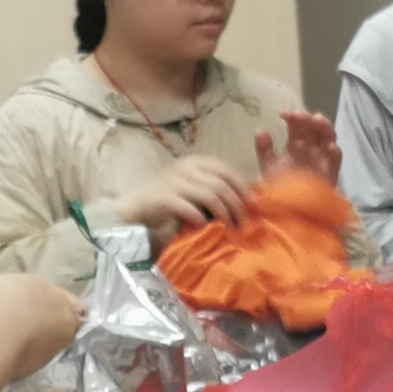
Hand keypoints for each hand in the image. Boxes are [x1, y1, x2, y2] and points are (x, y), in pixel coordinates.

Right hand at [118, 157, 253, 235]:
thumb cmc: (171, 199)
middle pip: (221, 184)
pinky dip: (202, 220)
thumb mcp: (194, 187)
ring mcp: (174, 181)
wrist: (139, 207)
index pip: (227, 170)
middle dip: (236, 205)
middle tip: (244, 223)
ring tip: (230, 229)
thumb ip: (214, 187)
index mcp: (196, 162)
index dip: (243, 188)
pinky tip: (207, 229)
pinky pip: (191, 209)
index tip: (253, 206)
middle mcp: (186, 168)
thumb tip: (246, 197)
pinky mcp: (164, 198)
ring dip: (224, 214)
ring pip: (210, 196)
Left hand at [258, 111, 342, 187]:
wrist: (288, 211)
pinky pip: (336, 162)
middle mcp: (312, 149)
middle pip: (315, 128)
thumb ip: (264, 150)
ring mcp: (322, 160)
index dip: (293, 117)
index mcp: (297, 144)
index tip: (283, 114)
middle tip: (298, 116)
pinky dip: (335, 153)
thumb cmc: (281, 188)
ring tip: (317, 120)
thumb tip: (260, 130)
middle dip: (308, 119)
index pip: (299, 125)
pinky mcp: (330, 174)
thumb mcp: (269, 167)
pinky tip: (331, 147)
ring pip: (329, 138)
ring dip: (324, 127)